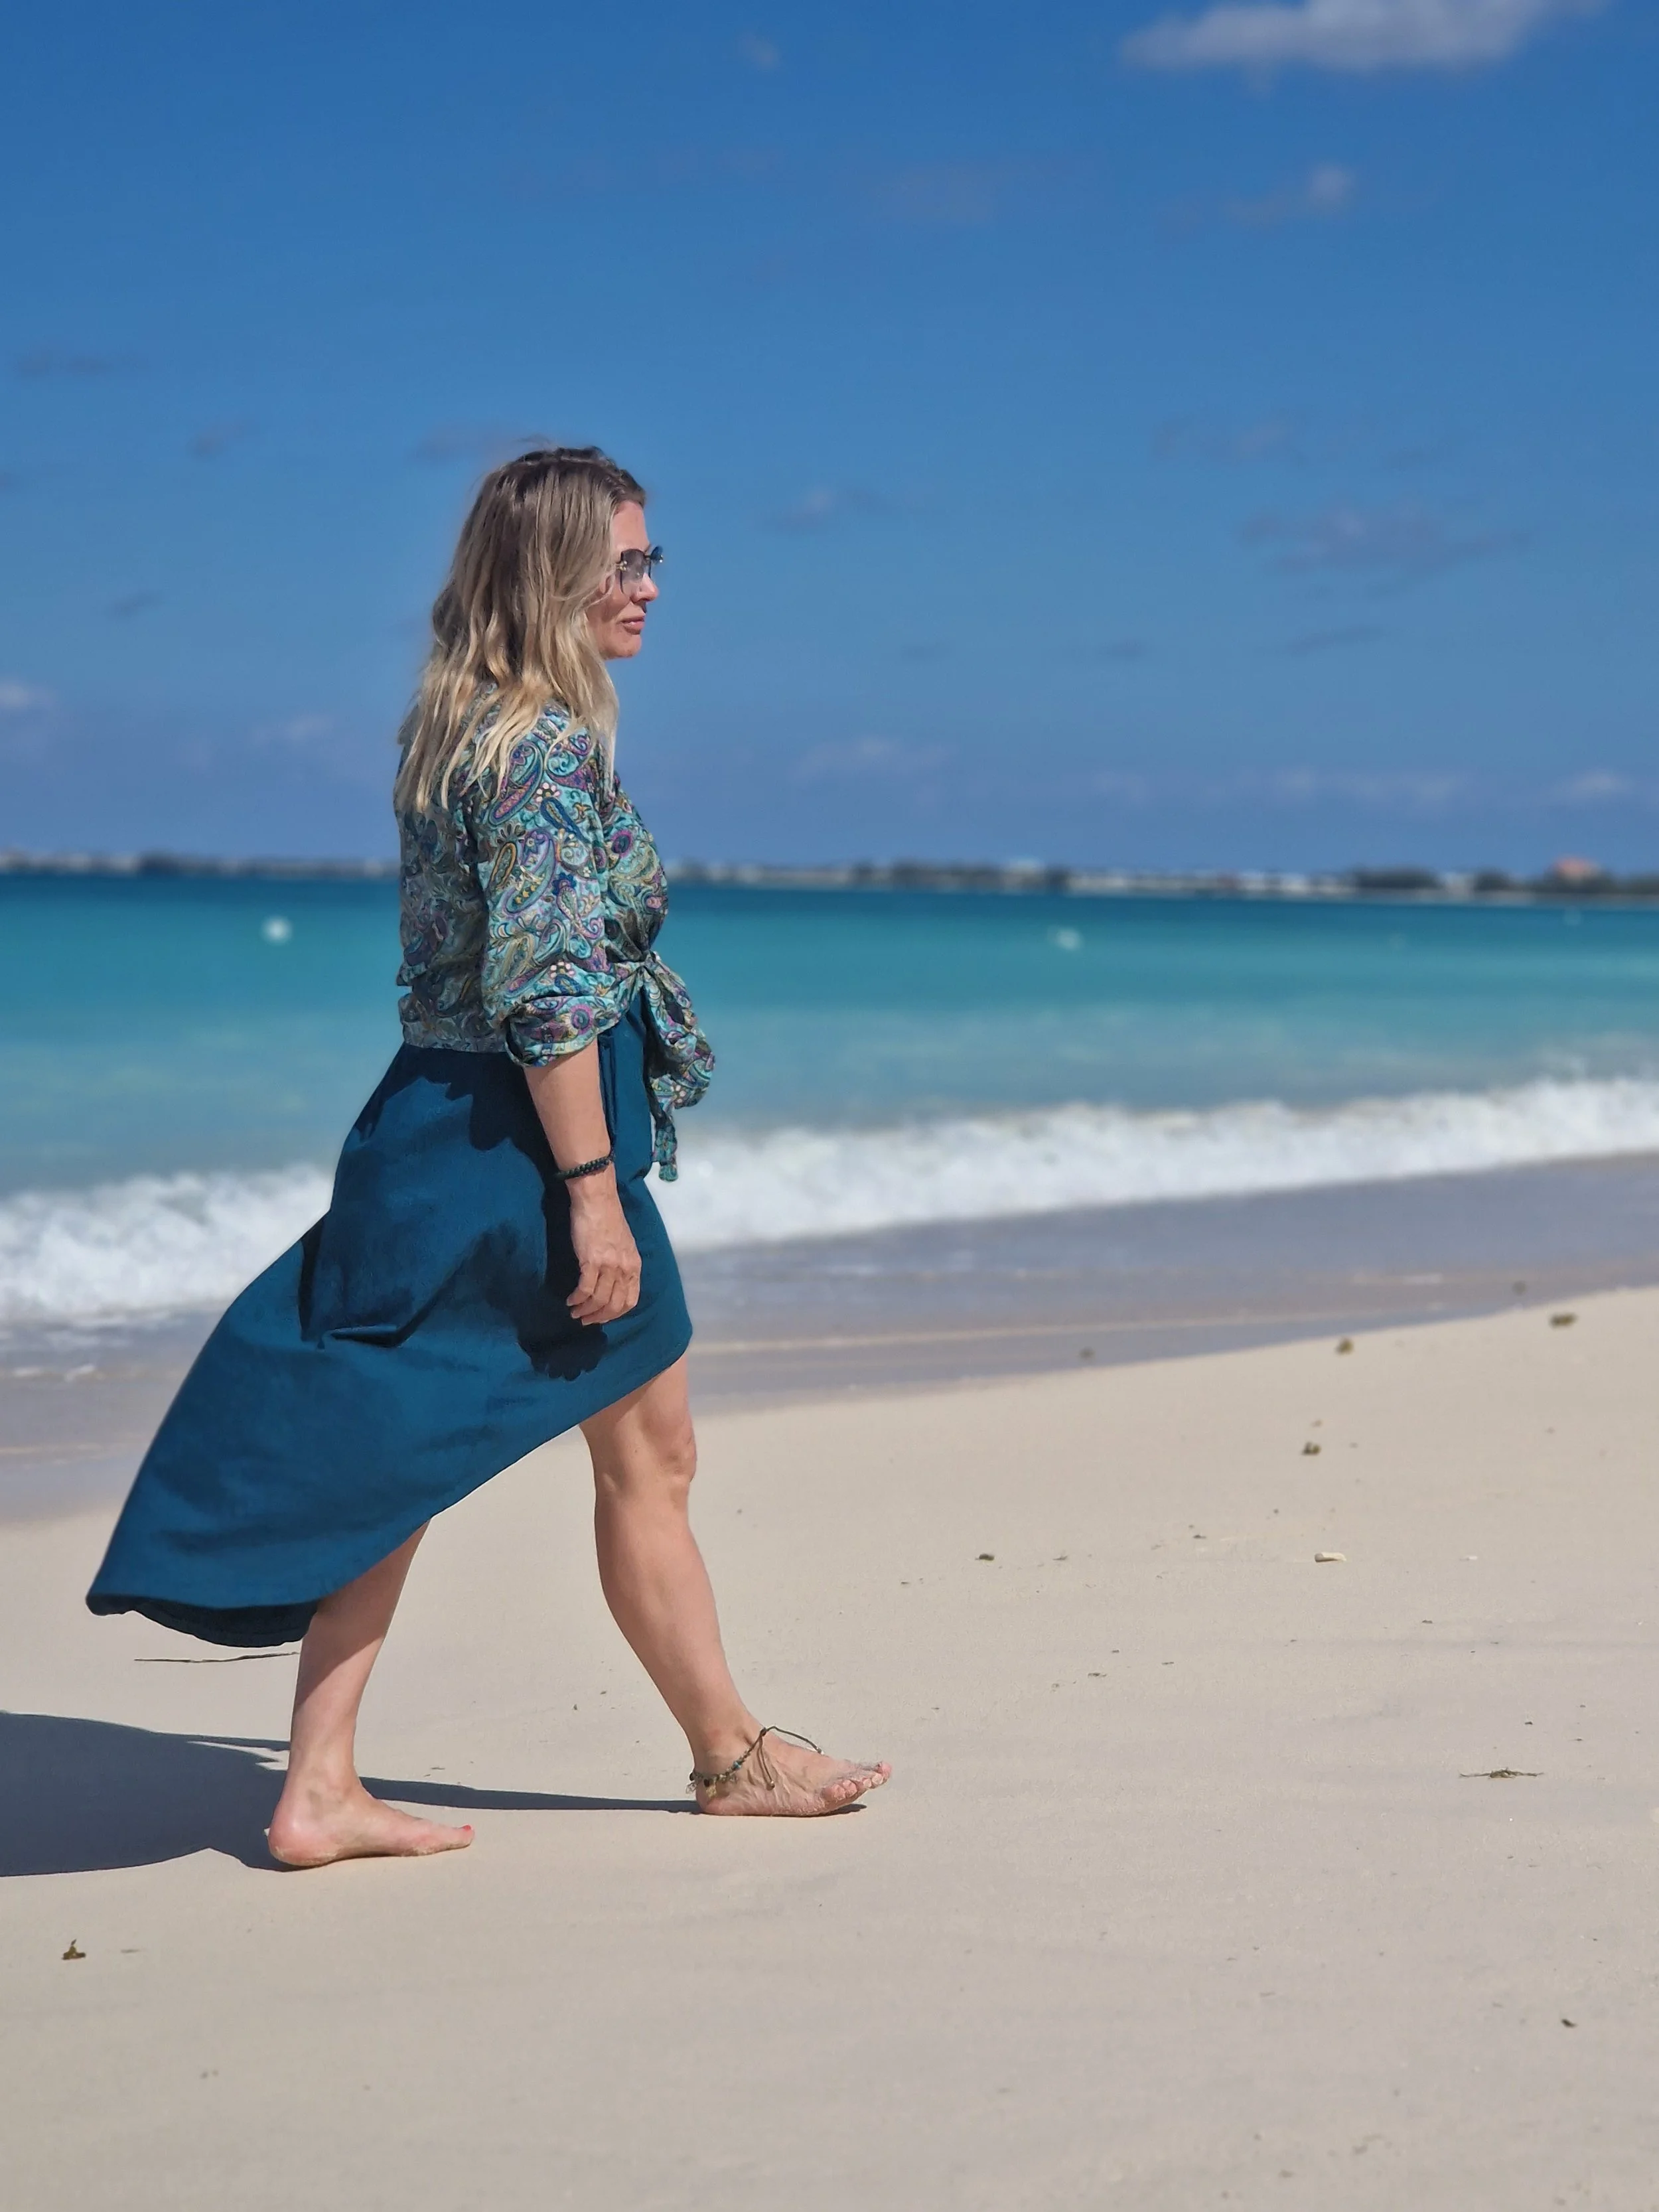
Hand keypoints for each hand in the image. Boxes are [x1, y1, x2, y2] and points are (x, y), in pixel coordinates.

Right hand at [566, 1175, 641, 1325]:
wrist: (596, 1199)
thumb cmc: (607, 1218)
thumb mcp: (623, 1245)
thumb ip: (621, 1264)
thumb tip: (611, 1283)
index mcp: (635, 1265)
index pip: (631, 1300)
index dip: (616, 1314)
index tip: (603, 1317)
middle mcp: (624, 1268)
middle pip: (615, 1305)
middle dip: (599, 1317)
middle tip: (585, 1320)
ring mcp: (609, 1265)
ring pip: (599, 1300)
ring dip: (585, 1311)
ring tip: (575, 1312)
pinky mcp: (591, 1261)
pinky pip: (585, 1289)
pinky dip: (577, 1299)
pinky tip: (570, 1300)